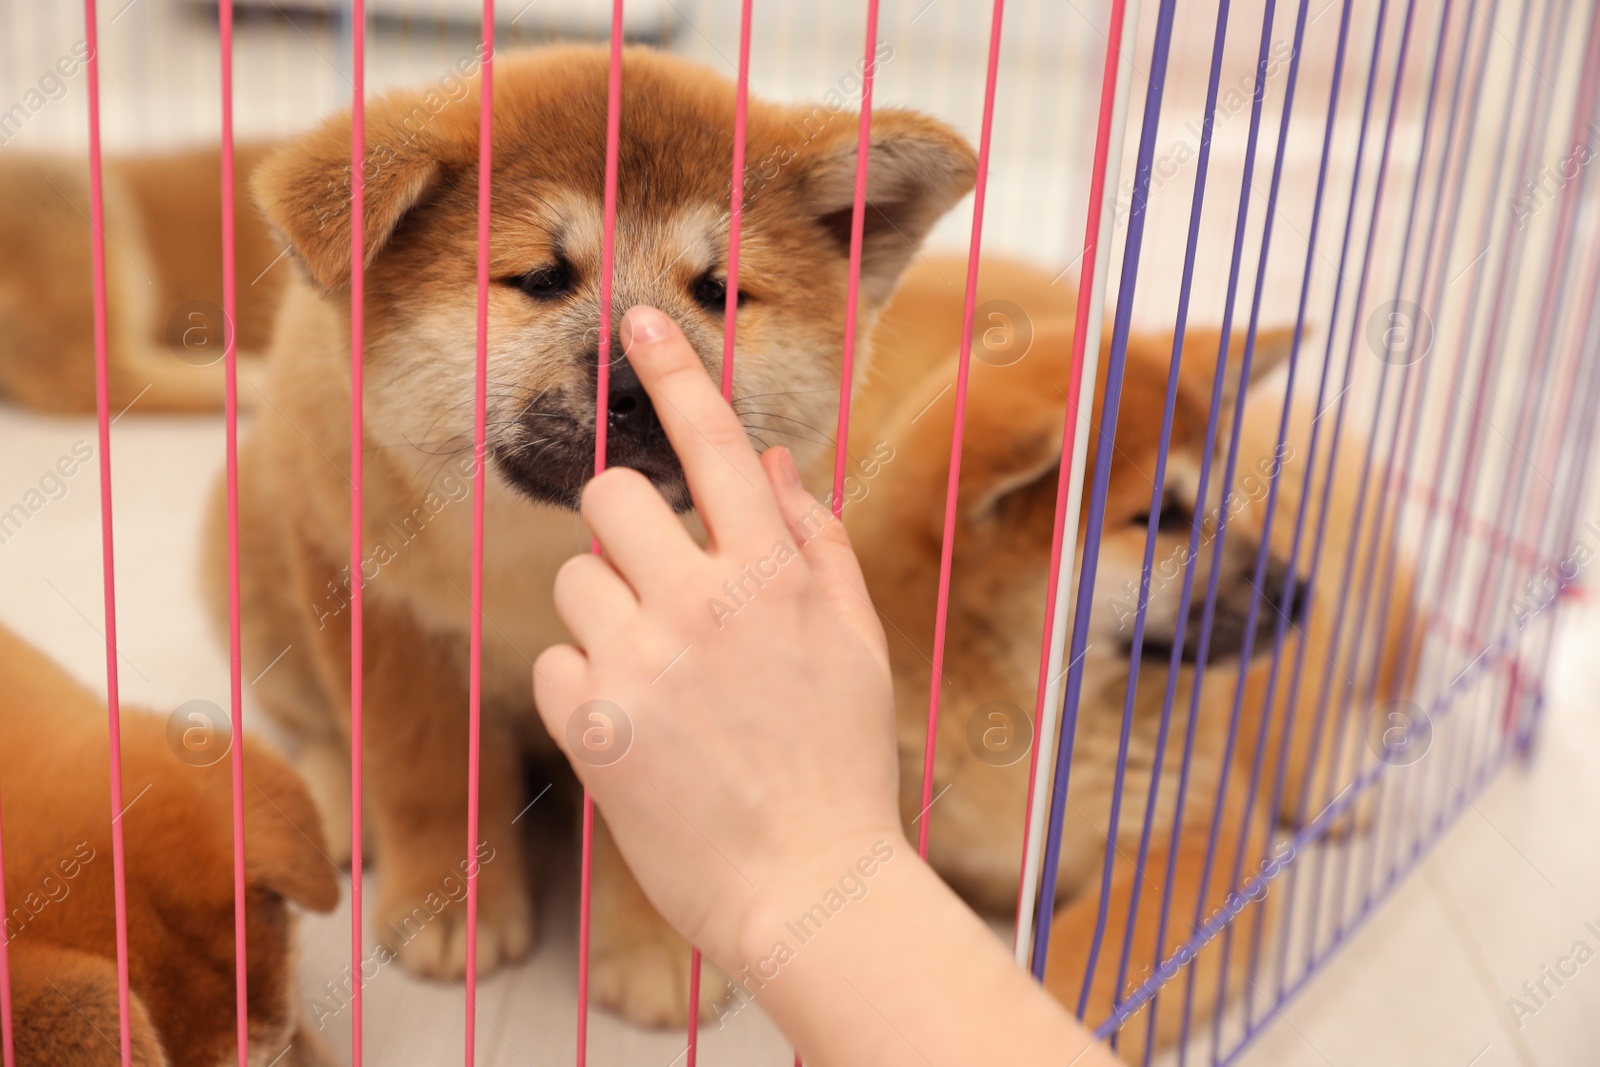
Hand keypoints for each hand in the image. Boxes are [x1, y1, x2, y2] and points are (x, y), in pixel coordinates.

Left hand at [532, 305, 903, 971]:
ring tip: (658, 684)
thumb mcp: (855, 642)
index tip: (640, 319)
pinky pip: (557, 660)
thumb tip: (772, 459)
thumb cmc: (840, 762)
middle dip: (625, 530)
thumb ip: (814, 541)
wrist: (808, 887)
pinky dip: (589, 689)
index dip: (676, 372)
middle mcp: (704, 602)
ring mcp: (641, 661)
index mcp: (775, 575)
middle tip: (657, 586)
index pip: (717, 444)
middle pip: (611, 496)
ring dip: (607, 615)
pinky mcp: (591, 722)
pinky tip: (636, 736)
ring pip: (576, 577)